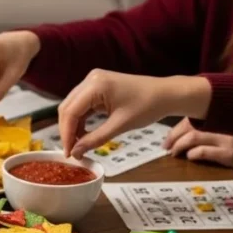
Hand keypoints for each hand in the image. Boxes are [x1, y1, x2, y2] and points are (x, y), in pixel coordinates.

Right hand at [57, 70, 211, 157]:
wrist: (166, 94)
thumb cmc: (147, 106)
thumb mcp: (120, 125)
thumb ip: (95, 139)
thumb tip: (75, 153)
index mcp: (95, 85)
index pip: (71, 111)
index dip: (66, 134)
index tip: (68, 153)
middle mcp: (90, 79)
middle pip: (67, 107)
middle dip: (67, 130)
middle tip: (71, 151)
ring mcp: (93, 81)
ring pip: (72, 106)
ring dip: (72, 126)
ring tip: (77, 145)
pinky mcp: (97, 86)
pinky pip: (82, 104)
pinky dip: (80, 120)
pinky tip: (83, 134)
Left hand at [164, 118, 232, 183]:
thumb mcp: (232, 132)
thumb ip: (213, 128)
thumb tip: (185, 133)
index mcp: (226, 116)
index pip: (194, 117)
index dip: (178, 127)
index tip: (169, 138)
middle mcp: (226, 123)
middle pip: (190, 125)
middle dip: (173, 136)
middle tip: (166, 146)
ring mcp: (228, 138)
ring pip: (193, 137)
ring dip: (179, 145)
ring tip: (173, 153)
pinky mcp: (230, 154)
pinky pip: (204, 151)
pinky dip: (192, 154)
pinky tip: (189, 157)